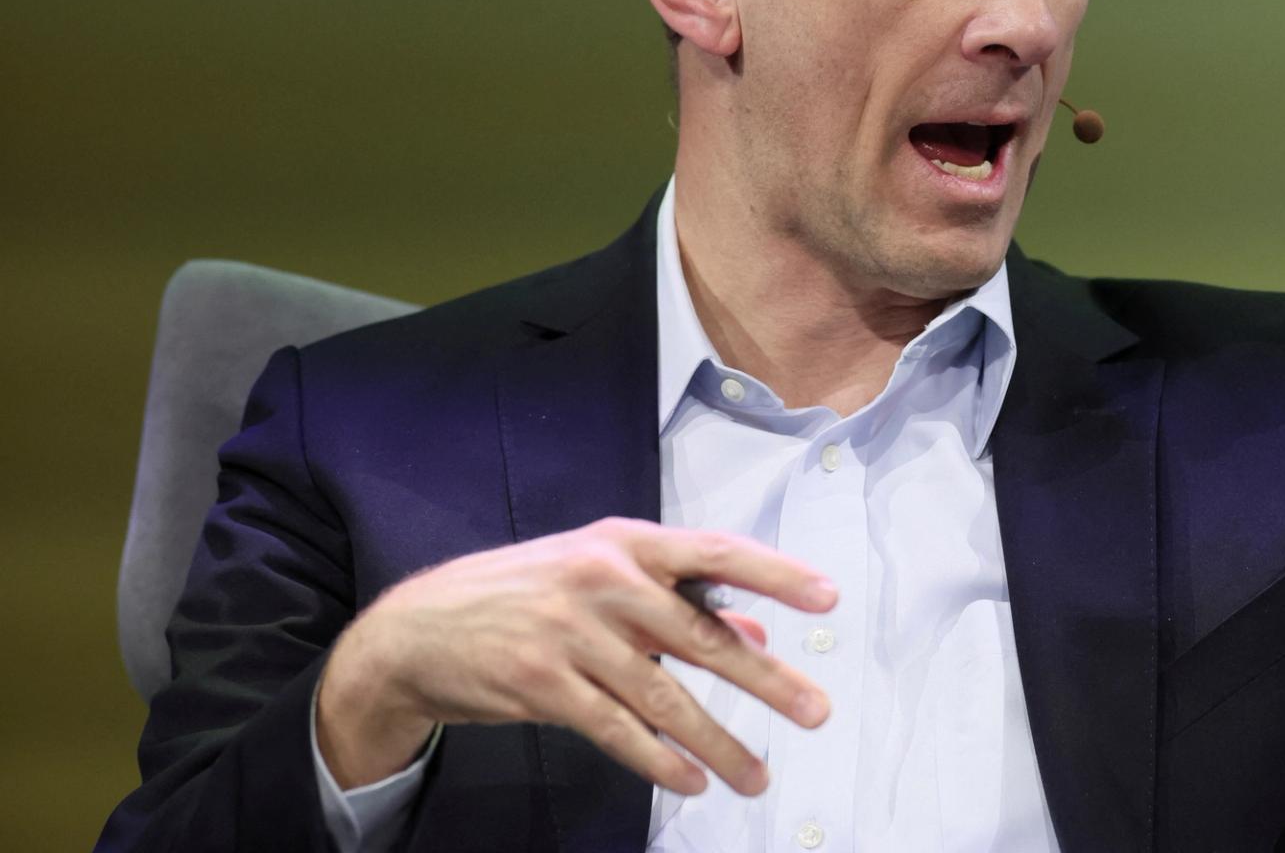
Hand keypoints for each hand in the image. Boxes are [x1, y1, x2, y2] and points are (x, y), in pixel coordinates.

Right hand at [315, 518, 835, 795]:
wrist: (418, 630)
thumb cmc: (527, 596)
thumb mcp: (601, 579)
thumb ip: (680, 604)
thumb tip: (760, 638)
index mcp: (624, 543)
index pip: (714, 553)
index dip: (774, 574)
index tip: (826, 597)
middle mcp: (602, 580)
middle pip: (701, 635)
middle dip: (764, 680)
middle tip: (815, 710)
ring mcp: (570, 632)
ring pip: (664, 696)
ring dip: (719, 742)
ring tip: (756, 776)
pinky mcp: (541, 684)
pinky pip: (617, 729)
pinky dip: (660, 760)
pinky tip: (692, 780)